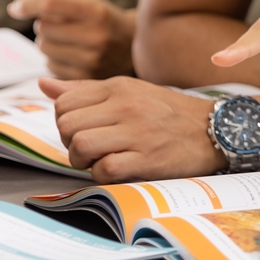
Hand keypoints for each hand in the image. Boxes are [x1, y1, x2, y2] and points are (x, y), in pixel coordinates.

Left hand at [9, 0, 135, 79]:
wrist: (132, 44)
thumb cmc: (101, 16)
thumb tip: (15, 7)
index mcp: (97, 12)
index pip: (50, 4)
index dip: (27, 4)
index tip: (15, 8)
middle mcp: (96, 37)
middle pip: (43, 27)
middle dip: (45, 24)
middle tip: (61, 24)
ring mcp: (91, 60)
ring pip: (43, 47)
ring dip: (48, 41)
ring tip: (69, 39)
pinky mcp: (84, 78)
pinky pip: (49, 66)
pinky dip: (54, 58)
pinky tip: (73, 54)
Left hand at [42, 76, 222, 182]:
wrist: (215, 128)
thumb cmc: (167, 112)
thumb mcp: (130, 90)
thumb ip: (86, 89)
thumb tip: (44, 84)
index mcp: (119, 86)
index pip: (64, 103)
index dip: (65, 122)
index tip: (84, 130)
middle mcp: (126, 105)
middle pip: (67, 126)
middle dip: (70, 143)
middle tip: (91, 148)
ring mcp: (137, 132)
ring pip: (81, 146)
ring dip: (83, 161)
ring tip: (100, 160)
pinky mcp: (147, 158)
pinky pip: (104, 169)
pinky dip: (103, 175)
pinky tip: (118, 169)